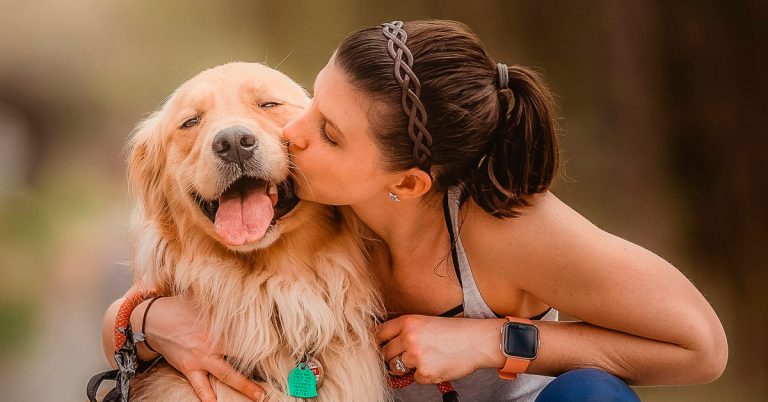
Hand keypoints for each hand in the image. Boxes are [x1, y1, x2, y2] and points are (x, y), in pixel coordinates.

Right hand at [139, 293, 268, 401]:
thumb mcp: (199, 296)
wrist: (152, 320)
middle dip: (259, 364)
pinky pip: (200, 386)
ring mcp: (201, 358)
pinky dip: (207, 397)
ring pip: (226, 375)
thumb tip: (237, 280)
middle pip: (241, 355)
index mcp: (219, 325)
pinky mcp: (189, 368)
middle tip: (278, 374)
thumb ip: (219, 294)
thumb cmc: (180, 306)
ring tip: (260, 396)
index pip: (245, 332)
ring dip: (243, 386)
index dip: (263, 337)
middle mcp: (212, 343)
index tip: (280, 343)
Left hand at [376, 315, 506, 383]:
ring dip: (405, 368)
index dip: (379, 342)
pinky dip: (423, 375)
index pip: (379, 333)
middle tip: (406, 356)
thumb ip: (405, 330)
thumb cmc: (454, 331)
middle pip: (385, 353)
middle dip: (392, 357)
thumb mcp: (425, 322)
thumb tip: (385, 343)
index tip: (381, 346)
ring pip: (396, 368)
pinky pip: (414, 378)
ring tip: (424, 359)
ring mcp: (416, 356)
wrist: (477, 341)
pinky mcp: (425, 373)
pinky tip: (436, 365)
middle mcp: (409, 338)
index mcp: (408, 322)